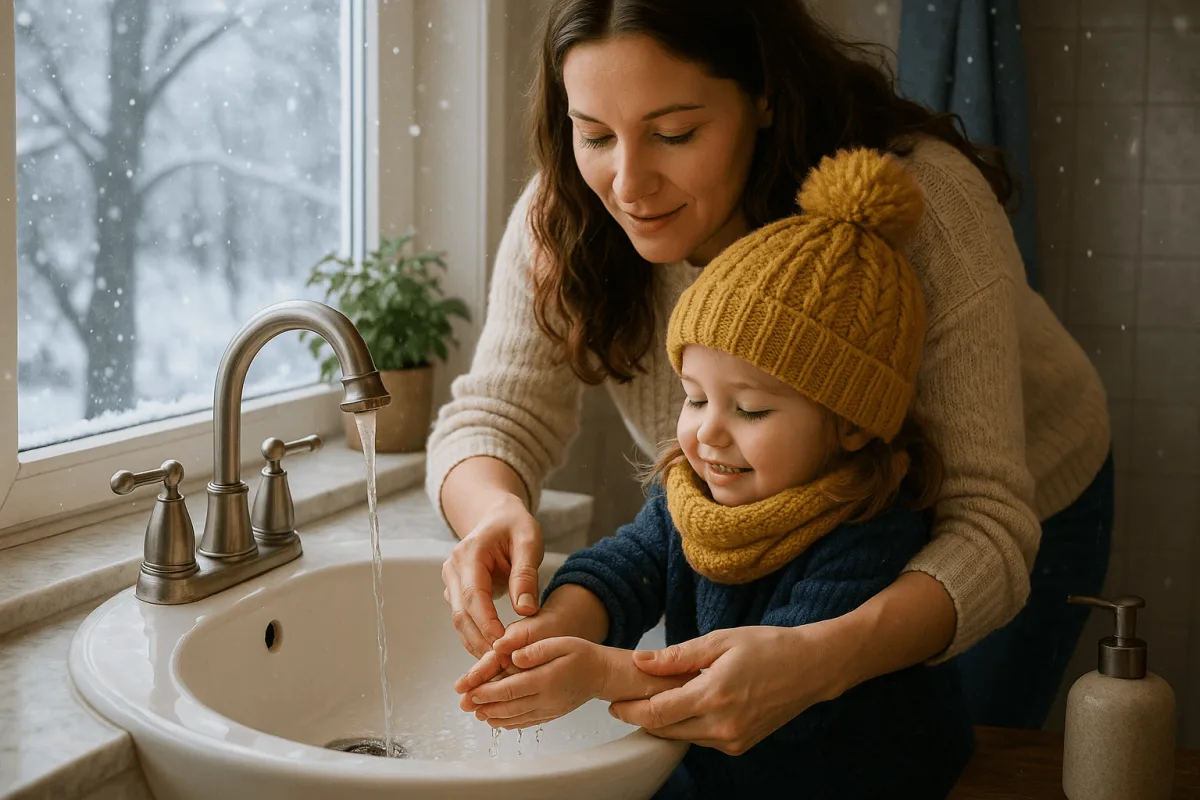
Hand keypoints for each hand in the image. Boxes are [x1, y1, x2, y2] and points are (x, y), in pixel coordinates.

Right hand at [441, 493, 543, 658]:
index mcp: (469, 553)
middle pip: (461, 614)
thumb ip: (526, 574)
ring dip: (477, 645)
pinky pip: (464, 619)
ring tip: (501, 666)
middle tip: (504, 664)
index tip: (504, 645)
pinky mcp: (456, 593)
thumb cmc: (515, 526)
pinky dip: (477, 638)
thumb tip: (525, 611)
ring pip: (460, 621)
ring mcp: (451, 582)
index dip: (486, 624)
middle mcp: (453, 569)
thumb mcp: (529, 541)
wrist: (497, 516)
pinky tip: (494, 654)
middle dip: (481, 641)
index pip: (473, 596)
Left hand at [462, 636, 608, 729]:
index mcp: (545, 679)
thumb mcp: (560, 643)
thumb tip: (513, 656)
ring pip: (516, 718)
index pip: (510, 689)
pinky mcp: (551, 714)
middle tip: (466, 705)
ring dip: (495, 717)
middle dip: (485, 707)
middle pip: (509, 707)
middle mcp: (546, 699)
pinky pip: (527, 722)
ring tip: (478, 714)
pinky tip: (500, 721)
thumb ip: (536, 650)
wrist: (602, 674)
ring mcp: (549, 710)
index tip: (471, 692)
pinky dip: (511, 724)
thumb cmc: (581, 655)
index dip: (488, 692)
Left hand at [608, 625, 842, 755]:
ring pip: (682, 737)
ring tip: (655, 698)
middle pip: (665, 730)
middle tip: (624, 701)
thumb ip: (677, 656)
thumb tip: (640, 661)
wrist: (811, 668)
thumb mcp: (720, 641)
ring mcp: (732, 739)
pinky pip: (701, 739)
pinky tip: (687, 704)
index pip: (657, 713)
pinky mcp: (740, 744)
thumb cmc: (768, 647)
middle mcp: (722, 725)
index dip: (630, 709)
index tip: (613, 702)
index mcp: (714, 696)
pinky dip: (688, 725)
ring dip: (665, 721)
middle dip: (642, 717)